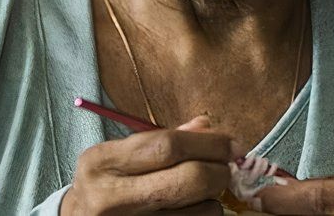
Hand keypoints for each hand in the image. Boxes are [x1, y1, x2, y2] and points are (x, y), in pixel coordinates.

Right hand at [62, 116, 245, 215]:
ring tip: (200, 192)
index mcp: (103, 162)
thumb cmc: (105, 184)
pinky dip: (203, 214)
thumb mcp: (119, 155)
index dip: (209, 143)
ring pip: (200, 210)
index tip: (231, 144)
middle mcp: (111, 196)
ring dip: (212, 198)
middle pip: (189, 179)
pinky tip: (190, 208)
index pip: (169, 146)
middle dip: (219, 170)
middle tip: (226, 167)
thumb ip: (163, 139)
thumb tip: (208, 127)